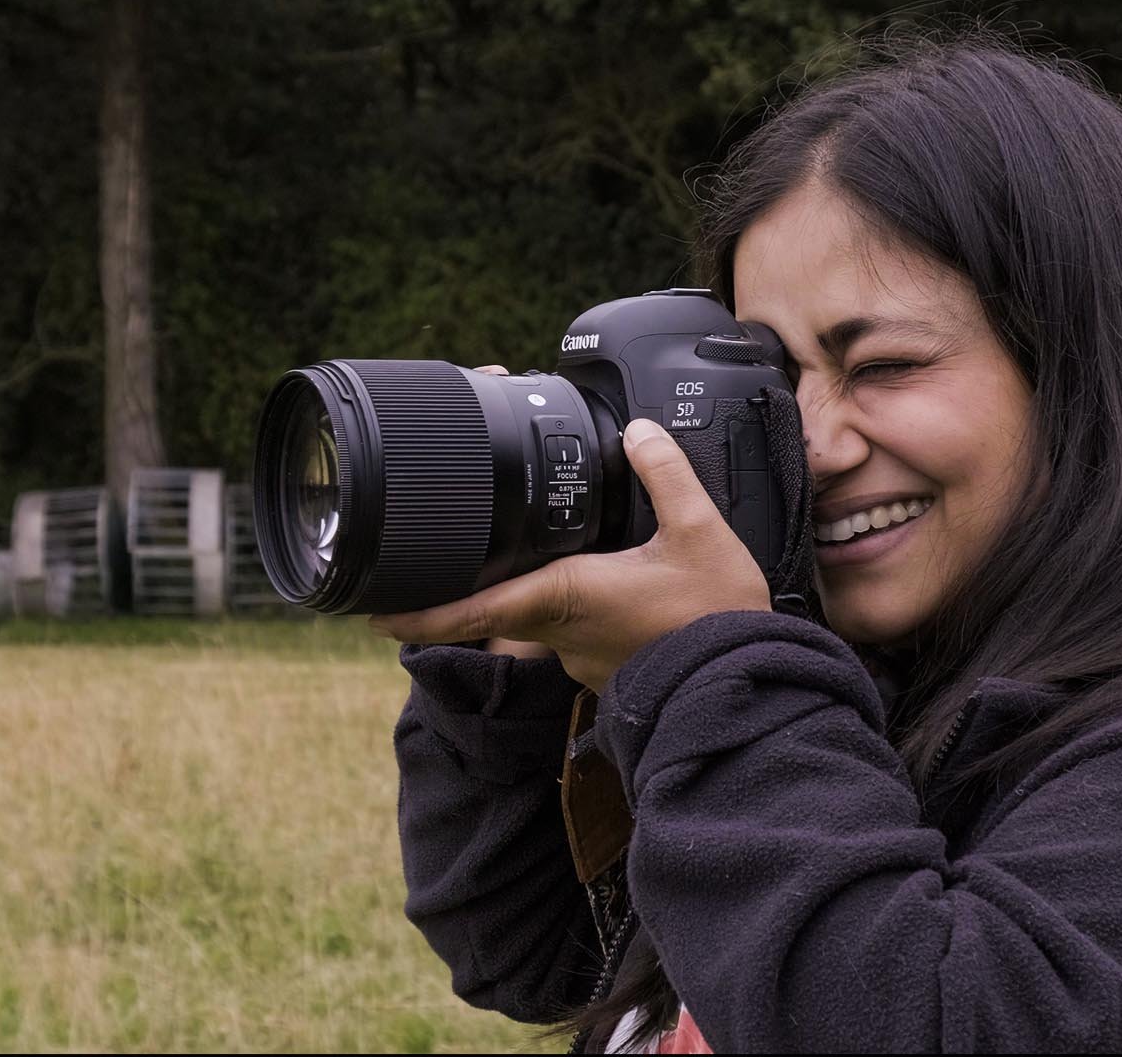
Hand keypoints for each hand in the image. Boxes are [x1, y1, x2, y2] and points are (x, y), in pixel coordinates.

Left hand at [369, 418, 772, 690]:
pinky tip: (605, 588)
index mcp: (564, 596)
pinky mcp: (607, 669)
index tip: (372, 611)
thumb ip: (664, 475)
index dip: (416, 611)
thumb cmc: (717, 622)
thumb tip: (636, 432)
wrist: (749, 689)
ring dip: (532, 593)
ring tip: (549, 557)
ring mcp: (582, 658)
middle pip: (496, 607)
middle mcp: (562, 633)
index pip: (469, 609)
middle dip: (473, 584)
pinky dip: (574, 609)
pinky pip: (575, 634)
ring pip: (537, 620)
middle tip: (450, 558)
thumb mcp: (699, 532)